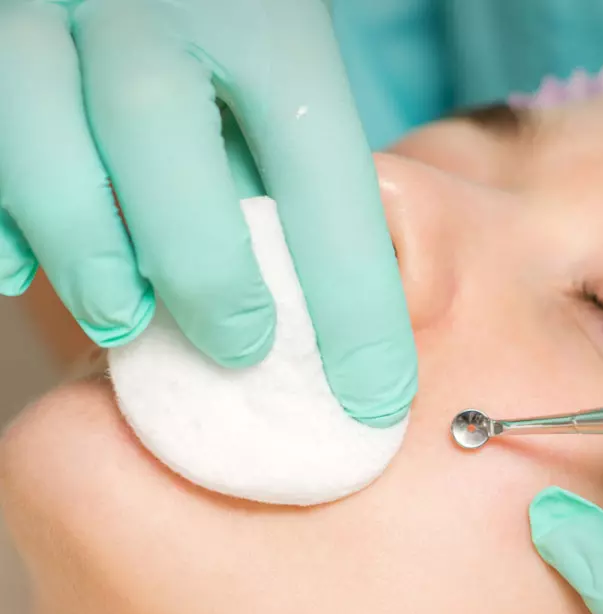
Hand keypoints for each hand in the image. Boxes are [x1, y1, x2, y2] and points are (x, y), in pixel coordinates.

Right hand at [0, 0, 416, 425]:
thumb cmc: (224, 28)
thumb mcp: (276, 63)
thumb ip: (281, 159)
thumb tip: (311, 303)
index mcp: (263, 15)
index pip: (320, 173)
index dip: (354, 303)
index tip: (374, 394)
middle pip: (158, 134)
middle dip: (204, 271)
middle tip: (241, 349)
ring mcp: (57, 5)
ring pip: (41, 131)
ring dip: (84, 251)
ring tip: (122, 323)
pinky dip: (3, 219)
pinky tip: (25, 271)